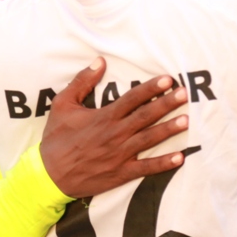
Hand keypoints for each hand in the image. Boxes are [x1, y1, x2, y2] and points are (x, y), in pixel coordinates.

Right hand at [40, 57, 189, 198]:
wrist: (49, 175)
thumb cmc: (56, 138)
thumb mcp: (62, 105)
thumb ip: (82, 82)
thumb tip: (99, 61)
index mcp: (104, 117)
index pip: (132, 98)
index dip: (151, 88)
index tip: (168, 80)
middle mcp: (115, 134)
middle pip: (146, 116)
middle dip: (167, 104)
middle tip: (185, 94)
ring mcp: (120, 155)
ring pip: (149, 139)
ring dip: (169, 129)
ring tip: (187, 120)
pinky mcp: (121, 173)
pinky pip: (146, 168)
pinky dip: (163, 163)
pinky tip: (180, 157)